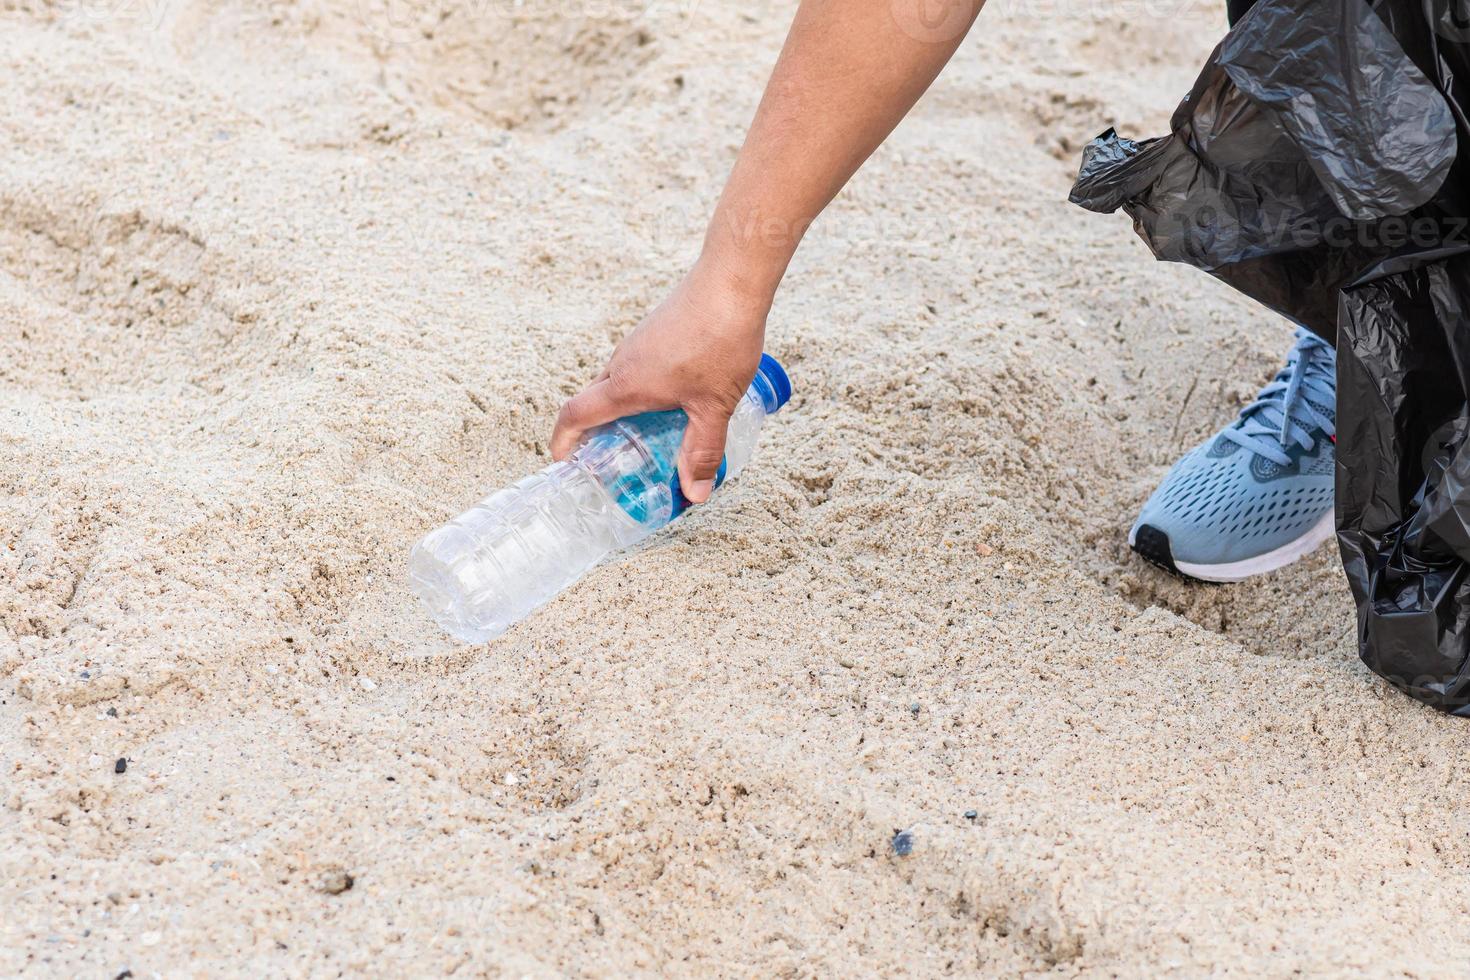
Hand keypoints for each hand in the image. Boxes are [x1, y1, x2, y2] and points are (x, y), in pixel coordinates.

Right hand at [550, 260, 769, 504]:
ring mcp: (639, 343)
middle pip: (595, 401)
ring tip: (651, 435)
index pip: (575, 415)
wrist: (732, 281)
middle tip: (616, 460)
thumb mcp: (714, 407)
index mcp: (626, 385)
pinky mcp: (657, 330)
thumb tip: (694, 493)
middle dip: (598, 432)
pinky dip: (645, 389)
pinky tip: (678, 398)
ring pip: (619, 382)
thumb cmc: (720, 340)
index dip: (564, 441)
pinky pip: (639, 366)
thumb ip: (702, 451)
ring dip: (625, 410)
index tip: (564, 461)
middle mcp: (623, 362)